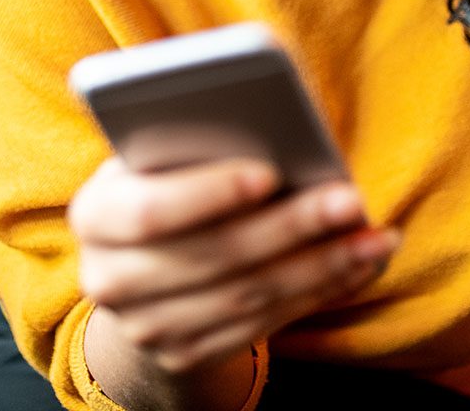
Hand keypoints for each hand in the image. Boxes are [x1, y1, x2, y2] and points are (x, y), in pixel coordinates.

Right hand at [68, 156, 397, 375]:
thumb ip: (196, 135)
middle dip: (290, 227)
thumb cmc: (166, 171)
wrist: (141, 256)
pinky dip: (318, 292)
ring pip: (247, 297)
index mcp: (95, 213)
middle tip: (351, 198)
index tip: (270, 171)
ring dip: (322, 265)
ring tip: (375, 234)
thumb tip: (271, 115)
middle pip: (213, 257)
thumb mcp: (162, 148)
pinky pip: (262, 325)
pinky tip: (359, 262)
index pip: (150, 211)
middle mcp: (109, 278)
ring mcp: (146, 326)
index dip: (209, 193)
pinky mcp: (185, 354)